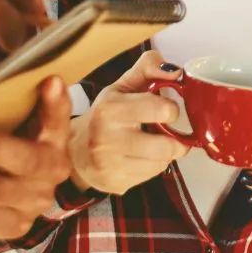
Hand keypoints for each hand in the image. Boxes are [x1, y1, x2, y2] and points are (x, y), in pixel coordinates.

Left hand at [0, 76, 73, 239]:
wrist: (16, 193)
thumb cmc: (10, 141)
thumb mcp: (19, 120)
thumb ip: (17, 96)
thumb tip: (1, 48)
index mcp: (56, 140)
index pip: (60, 119)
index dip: (55, 104)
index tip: (48, 81)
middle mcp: (52, 173)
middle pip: (25, 161)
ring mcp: (32, 203)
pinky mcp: (10, 225)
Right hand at [69, 50, 189, 194]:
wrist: (75, 150)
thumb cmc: (104, 115)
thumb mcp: (123, 85)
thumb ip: (149, 68)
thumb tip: (175, 71)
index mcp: (110, 109)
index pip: (159, 109)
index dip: (172, 110)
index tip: (169, 110)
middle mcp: (106, 138)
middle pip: (164, 146)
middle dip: (175, 140)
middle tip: (170, 132)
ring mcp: (109, 164)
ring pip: (161, 163)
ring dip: (166, 154)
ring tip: (157, 144)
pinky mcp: (114, 184)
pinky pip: (150, 176)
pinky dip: (154, 166)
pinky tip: (144, 157)